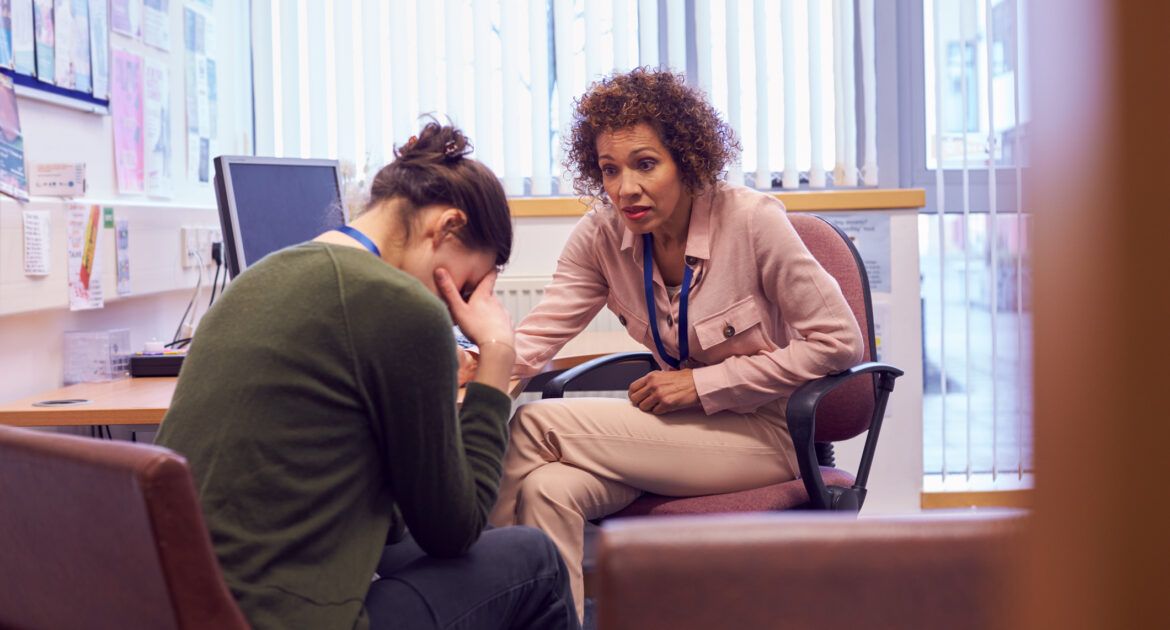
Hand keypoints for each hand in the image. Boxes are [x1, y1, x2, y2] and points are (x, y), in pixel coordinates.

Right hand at [436, 268, 514, 392]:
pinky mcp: (508, 325)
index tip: (491, 266)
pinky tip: (488, 330)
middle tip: (472, 299)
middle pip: (489, 295)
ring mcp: (503, 313)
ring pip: (494, 308)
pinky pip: (500, 320)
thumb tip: (439, 270)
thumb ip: (449, 291)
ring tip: (478, 318)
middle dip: (482, 295)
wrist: (498, 346)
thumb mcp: (458, 309)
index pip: (489, 278)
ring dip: (487, 310)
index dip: (490, 271)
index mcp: (484, 296)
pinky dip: (494, 322)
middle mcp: (496, 302)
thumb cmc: (477, 328)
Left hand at [628, 369, 699, 414]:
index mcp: (652, 376)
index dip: (633, 395)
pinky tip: (665, 407)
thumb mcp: (665, 374)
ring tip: (657, 405)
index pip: (632, 387)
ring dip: (649, 408)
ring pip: (643, 407)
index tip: (636, 398)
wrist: (698, 383)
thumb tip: (643, 389)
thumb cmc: (685, 379)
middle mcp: (653, 385)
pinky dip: (659, 411)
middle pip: (635, 399)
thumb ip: (653, 380)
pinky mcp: (666, 404)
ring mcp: (659, 394)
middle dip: (639, 403)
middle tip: (646, 403)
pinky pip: (655, 412)